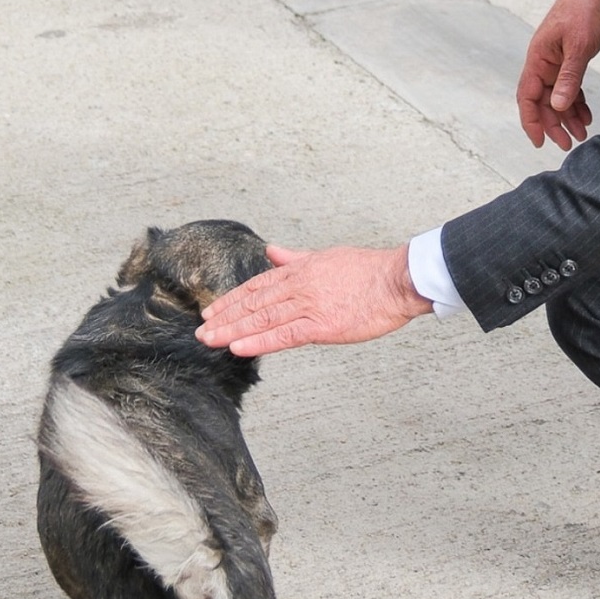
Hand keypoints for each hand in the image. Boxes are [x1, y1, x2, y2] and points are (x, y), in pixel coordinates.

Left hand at [196, 243, 431, 355]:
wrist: (398, 280)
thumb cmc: (369, 270)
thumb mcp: (327, 256)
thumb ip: (296, 257)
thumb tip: (271, 250)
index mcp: (300, 270)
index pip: (257, 287)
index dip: (231, 300)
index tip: (212, 310)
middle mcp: (299, 287)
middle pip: (253, 304)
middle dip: (224, 317)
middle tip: (201, 330)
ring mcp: (309, 306)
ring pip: (262, 320)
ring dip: (232, 331)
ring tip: (210, 340)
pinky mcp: (322, 327)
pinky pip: (284, 336)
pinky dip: (259, 342)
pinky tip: (238, 348)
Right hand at [517, 0, 599, 149]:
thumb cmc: (586, 9)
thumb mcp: (579, 46)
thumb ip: (568, 77)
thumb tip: (555, 106)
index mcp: (539, 57)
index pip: (527, 96)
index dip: (531, 121)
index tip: (540, 142)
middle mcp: (544, 61)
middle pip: (542, 100)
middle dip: (554, 124)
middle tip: (569, 144)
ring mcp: (557, 60)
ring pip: (557, 96)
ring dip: (567, 116)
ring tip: (582, 133)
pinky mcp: (572, 57)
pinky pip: (569, 86)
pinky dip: (576, 102)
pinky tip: (586, 115)